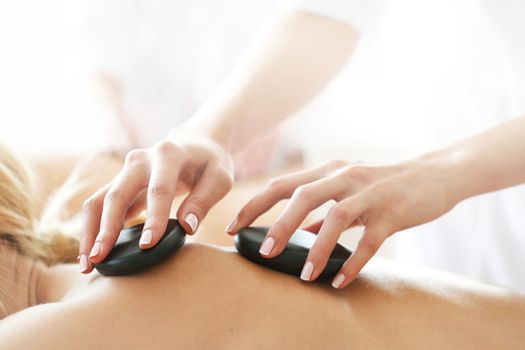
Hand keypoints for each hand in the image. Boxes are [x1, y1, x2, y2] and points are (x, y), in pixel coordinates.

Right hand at [79, 134, 233, 272]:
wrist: (195, 144)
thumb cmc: (210, 164)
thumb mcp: (219, 178)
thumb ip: (204, 201)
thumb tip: (186, 227)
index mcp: (168, 155)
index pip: (159, 190)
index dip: (153, 218)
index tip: (147, 245)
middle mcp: (140, 160)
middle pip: (117, 194)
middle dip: (107, 229)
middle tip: (100, 260)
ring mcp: (125, 171)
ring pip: (98, 201)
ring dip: (90, 232)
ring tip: (88, 265)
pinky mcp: (119, 183)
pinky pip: (99, 206)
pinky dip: (93, 229)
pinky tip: (91, 254)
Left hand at [226, 158, 459, 288]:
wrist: (434, 175)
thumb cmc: (384, 184)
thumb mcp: (348, 189)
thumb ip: (322, 208)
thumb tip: (297, 232)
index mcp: (329, 171)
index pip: (283, 185)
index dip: (255, 205)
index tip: (233, 226)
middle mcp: (345, 176)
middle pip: (303, 196)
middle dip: (278, 225)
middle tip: (264, 253)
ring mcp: (370, 193)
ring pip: (335, 218)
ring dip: (317, 248)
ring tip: (304, 275)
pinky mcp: (393, 211)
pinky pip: (370, 240)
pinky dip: (353, 261)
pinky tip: (339, 280)